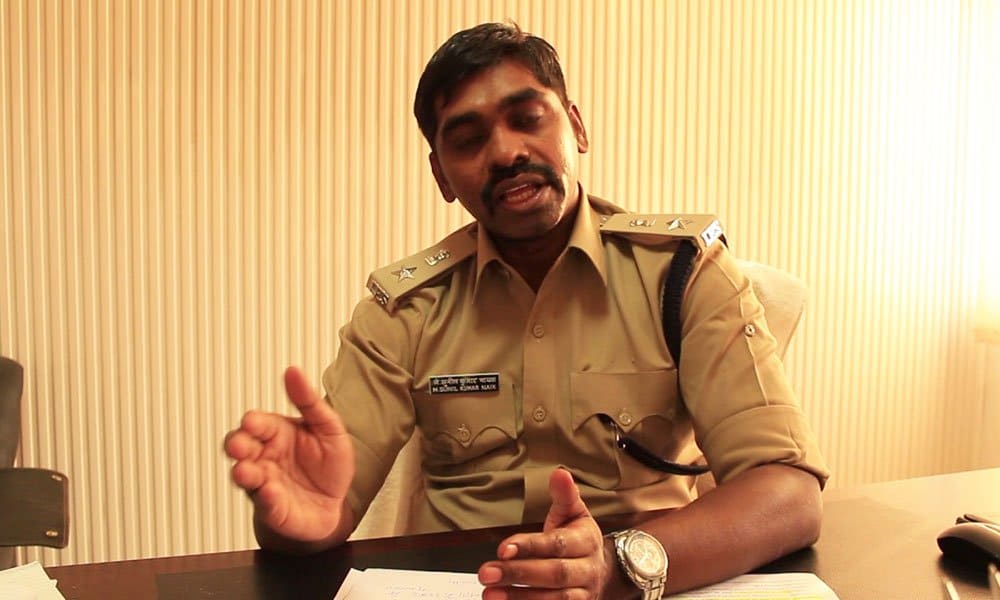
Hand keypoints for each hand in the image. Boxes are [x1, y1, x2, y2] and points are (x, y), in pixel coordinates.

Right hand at [223, 366, 354, 543]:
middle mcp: (264, 456)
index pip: (257, 423)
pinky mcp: (271, 508)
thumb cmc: (327, 465)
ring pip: (244, 475)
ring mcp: (265, 483)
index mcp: (276, 433)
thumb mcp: (328, 427)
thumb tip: (293, 371)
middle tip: (239, 445)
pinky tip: (271, 491)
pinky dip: (266, 498)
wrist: (335, 504)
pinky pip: (264, 503)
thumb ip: (309, 401)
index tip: (252, 421)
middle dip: (236, 445)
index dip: (252, 422)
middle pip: (240, 447)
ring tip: (246, 471)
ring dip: (243, 472)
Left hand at [478, 468, 613, 598]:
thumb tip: (560, 473)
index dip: (530, 547)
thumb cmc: (577, 538)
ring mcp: (583, 594)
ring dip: (519, 597)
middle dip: (519, 573)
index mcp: (586, 541)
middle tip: (486, 572)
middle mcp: (587, 569)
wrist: (602, 571)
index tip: (502, 548)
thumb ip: (564, 496)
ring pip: (553, 599)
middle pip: (554, 574)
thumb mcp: (573, 513)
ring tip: (490, 593)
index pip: (557, 544)